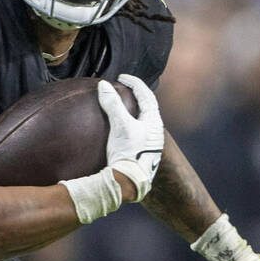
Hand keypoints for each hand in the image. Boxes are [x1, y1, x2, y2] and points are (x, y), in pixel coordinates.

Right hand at [98, 74, 163, 201]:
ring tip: (122, 107)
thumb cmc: (128, 153)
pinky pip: (139, 133)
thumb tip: (104, 85)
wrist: (129, 183)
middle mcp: (156, 133)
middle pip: (149, 108)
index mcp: (154, 122)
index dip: (135, 83)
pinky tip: (122, 130)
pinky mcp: (143, 155)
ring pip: (145, 121)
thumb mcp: (120, 126)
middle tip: (124, 89)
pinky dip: (131, 125)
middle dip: (137, 96)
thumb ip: (112, 104)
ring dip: (135, 111)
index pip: (147, 95)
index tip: (122, 78)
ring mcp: (151, 145)